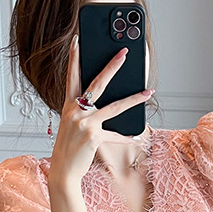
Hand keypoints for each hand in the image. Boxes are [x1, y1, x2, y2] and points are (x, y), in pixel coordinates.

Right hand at [49, 35, 153, 185]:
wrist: (63, 170)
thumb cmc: (69, 147)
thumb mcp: (73, 125)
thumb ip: (84, 112)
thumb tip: (103, 102)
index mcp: (68, 105)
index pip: (71, 76)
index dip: (74, 58)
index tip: (77, 40)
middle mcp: (75, 111)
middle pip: (97, 83)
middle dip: (112, 66)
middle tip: (124, 53)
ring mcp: (84, 123)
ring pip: (115, 107)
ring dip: (134, 98)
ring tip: (149, 91)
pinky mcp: (94, 136)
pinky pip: (115, 134)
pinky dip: (125, 137)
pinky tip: (135, 136)